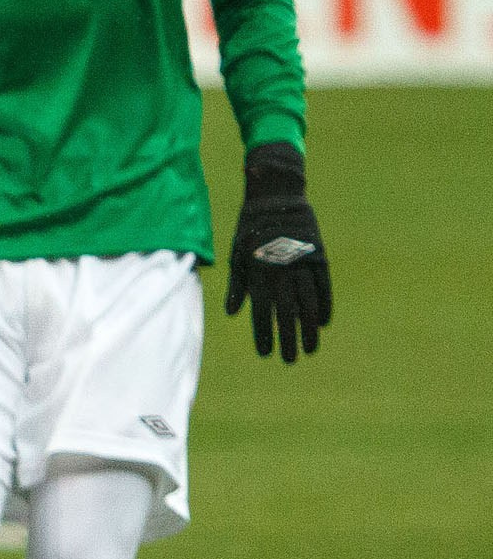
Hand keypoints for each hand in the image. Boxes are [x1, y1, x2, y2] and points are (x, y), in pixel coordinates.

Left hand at [226, 142, 331, 361]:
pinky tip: (322, 324)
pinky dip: (324, 306)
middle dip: (287, 338)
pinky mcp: (318, 256)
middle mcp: (280, 271)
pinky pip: (323, 287)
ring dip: (307, 329)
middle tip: (289, 360)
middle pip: (286, 312)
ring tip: (309, 349)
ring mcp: (302, 264)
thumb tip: (233, 313)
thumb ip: (238, 285)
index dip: (263, 334)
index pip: (261, 311)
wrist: (277, 197)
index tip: (265, 353)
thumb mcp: (236, 255)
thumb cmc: (250, 229)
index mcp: (258, 272)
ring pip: (307, 303)